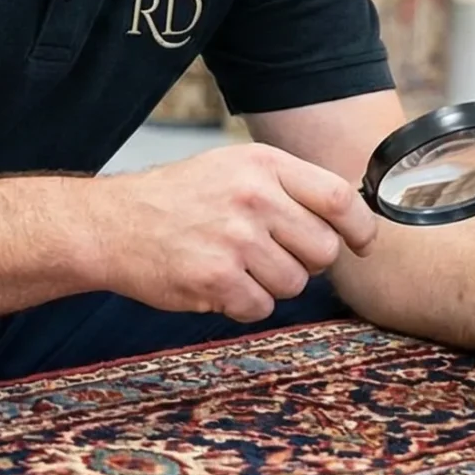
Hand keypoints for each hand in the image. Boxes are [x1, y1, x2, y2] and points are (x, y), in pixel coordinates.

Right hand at [88, 143, 379, 323]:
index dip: (360, 228)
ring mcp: (234, 240)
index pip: (339, 198)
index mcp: (262, 165)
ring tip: (236, 267)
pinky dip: (244, 305)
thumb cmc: (178, 198)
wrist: (113, 224)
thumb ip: (286, 186)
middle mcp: (253, 198)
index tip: (362, 244)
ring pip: (294, 284)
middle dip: (306, 262)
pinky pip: (260, 308)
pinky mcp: (216, 279)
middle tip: (273, 256)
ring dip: (272, 285)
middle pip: (322, 249)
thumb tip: (348, 216)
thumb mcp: (233, 167)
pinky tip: (218, 285)